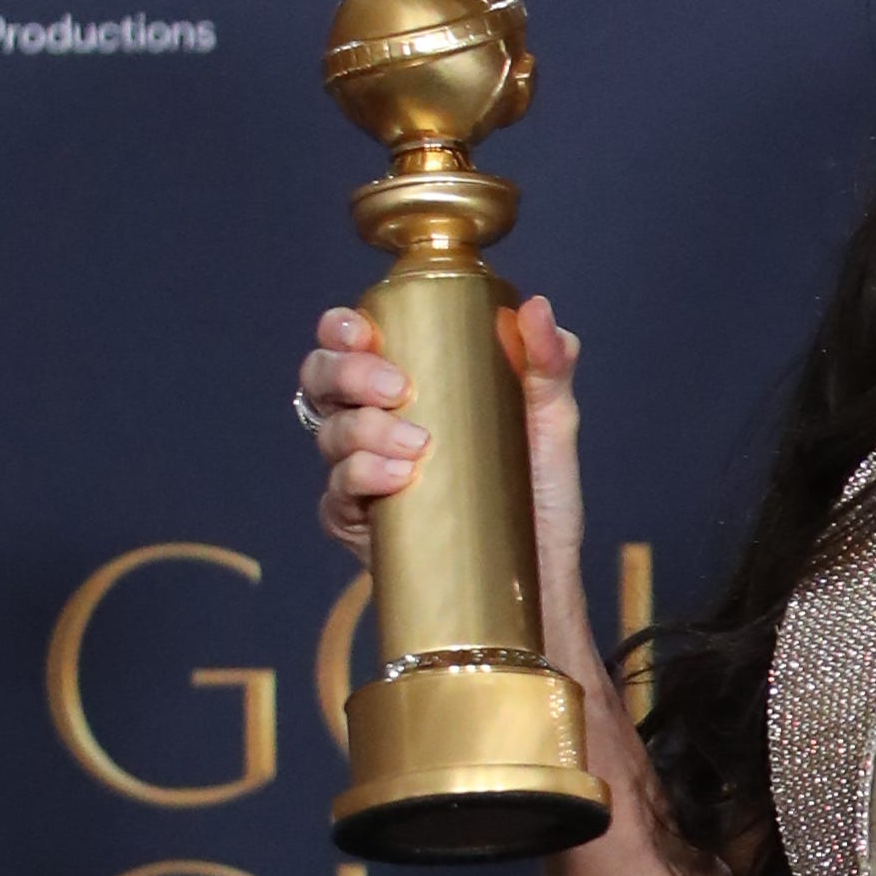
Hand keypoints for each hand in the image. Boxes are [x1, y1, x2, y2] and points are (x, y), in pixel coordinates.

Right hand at [300, 295, 587, 582]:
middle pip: (323, 381)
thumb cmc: (537, 487)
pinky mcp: (359, 523)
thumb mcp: (552, 418)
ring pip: (330, 435)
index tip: (364, 332)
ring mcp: (359, 473)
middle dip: (348, 374)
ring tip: (417, 444)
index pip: (349, 343)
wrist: (538, 568)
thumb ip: (550, 361)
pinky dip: (361, 478)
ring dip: (364, 430)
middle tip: (398, 388)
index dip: (340, 330)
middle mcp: (371, 423)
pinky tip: (396, 478)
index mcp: (404, 385)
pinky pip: (338, 494)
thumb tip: (535, 307)